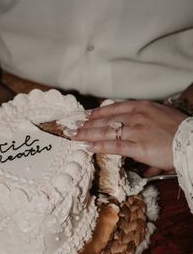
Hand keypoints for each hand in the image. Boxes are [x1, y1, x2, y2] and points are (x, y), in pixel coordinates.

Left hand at [72, 101, 186, 171]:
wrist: (192, 140)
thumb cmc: (179, 129)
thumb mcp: (161, 117)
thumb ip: (146, 122)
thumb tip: (137, 131)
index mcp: (142, 107)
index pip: (113, 108)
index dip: (98, 112)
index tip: (86, 115)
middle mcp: (136, 116)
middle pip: (106, 120)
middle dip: (87, 124)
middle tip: (73, 127)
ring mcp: (135, 130)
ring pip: (106, 132)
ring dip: (87, 134)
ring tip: (74, 136)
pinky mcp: (137, 146)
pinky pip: (114, 145)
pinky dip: (99, 146)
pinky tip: (87, 146)